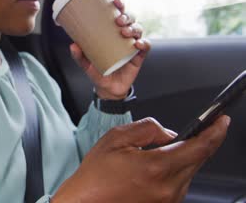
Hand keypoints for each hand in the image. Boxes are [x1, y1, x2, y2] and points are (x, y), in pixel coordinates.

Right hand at [52, 115, 229, 202]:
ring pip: (189, 171)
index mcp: (156, 167)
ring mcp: (168, 200)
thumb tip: (169, 132)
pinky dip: (175, 170)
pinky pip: (180, 183)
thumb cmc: (96, 175)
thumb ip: (147, 128)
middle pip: (198, 159)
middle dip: (198, 142)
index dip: (215, 131)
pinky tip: (153, 167)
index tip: (222, 121)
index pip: (199, 147)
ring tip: (154, 154)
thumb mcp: (116, 139)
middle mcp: (167, 187)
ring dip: (183, 157)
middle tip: (191, 131)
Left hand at [70, 0, 150, 99]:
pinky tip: (137, 44)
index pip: (118, 15)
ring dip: (134, 28)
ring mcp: (132, 45)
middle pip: (131, 19)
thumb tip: (73, 45)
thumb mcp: (85, 63)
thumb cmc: (98, 71)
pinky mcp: (139, 57)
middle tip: (118, 21)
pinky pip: (146, 46)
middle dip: (127, 16)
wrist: (107, 88)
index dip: (119, 6)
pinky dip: (144, 43)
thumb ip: (79, 56)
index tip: (115, 1)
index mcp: (112, 33)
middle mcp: (124, 36)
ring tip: (125, 33)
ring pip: (139, 29)